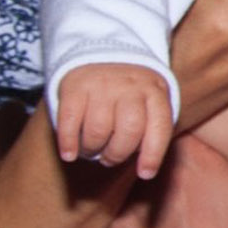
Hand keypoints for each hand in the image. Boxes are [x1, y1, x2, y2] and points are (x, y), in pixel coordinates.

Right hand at [56, 63, 174, 178]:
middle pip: (128, 131)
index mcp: (155, 91)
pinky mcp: (75, 86)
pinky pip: (69, 121)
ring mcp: (102, 84)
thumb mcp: (151, 102)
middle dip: (117, 154)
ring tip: (92, 149)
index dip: (153, 155)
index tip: (145, 174)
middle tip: (109, 158)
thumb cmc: (130, 94)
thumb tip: (146, 170)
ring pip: (98, 130)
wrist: (102, 53)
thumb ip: (154, 129)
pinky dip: (68, 143)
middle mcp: (130, 85)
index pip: (159, 126)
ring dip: (92, 149)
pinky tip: (69, 155)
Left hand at [90, 73, 227, 227]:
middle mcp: (139, 189)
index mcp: (184, 162)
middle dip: (148, 155)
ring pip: (110, 188)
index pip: (167, 115)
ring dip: (126, 191)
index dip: (175, 118)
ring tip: (157, 211)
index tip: (189, 130)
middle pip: (134, 150)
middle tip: (176, 180)